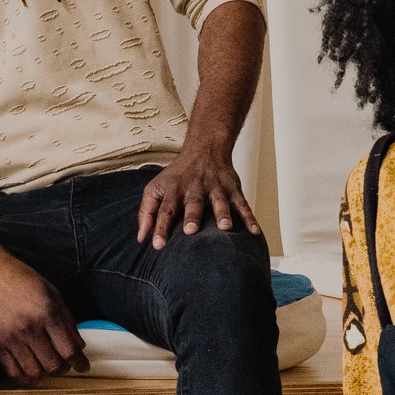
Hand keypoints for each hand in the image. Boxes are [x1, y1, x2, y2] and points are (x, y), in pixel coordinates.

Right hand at [0, 246, 87, 383]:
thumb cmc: (23, 280)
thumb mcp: (53, 293)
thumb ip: (68, 321)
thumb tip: (78, 346)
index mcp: (47, 313)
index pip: (68, 350)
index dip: (80, 363)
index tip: (83, 367)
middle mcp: (29, 327)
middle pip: (53, 364)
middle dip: (64, 369)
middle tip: (66, 365)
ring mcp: (11, 337)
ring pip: (34, 372)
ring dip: (46, 374)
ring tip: (49, 366)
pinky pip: (12, 372)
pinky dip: (25, 378)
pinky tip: (32, 372)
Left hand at [137, 138, 260, 248]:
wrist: (205, 149)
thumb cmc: (176, 176)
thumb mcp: (155, 188)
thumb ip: (146, 212)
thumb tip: (141, 238)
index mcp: (173, 190)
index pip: (165, 211)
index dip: (160, 228)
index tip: (157, 245)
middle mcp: (194, 189)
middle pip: (193, 204)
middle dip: (192, 217)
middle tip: (191, 231)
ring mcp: (216, 189)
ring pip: (220, 202)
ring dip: (222, 214)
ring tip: (225, 228)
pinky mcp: (233, 189)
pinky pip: (242, 204)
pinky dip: (249, 217)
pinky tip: (254, 232)